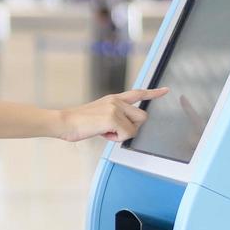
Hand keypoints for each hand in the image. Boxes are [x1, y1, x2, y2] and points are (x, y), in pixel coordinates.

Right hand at [51, 88, 167, 142]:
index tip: (165, 90)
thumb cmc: (78, 123)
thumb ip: (114, 117)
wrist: (64, 122)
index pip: (137, 93)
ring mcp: (115, 108)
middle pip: (142, 117)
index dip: (153, 93)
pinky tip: (102, 133)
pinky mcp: (113, 118)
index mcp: (113, 99)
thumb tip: (122, 128)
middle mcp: (116, 101)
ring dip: (122, 134)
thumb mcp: (99, 115)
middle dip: (132, 128)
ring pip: (134, 128)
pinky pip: (126, 134)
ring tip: (104, 131)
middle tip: (113, 131)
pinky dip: (115, 139)